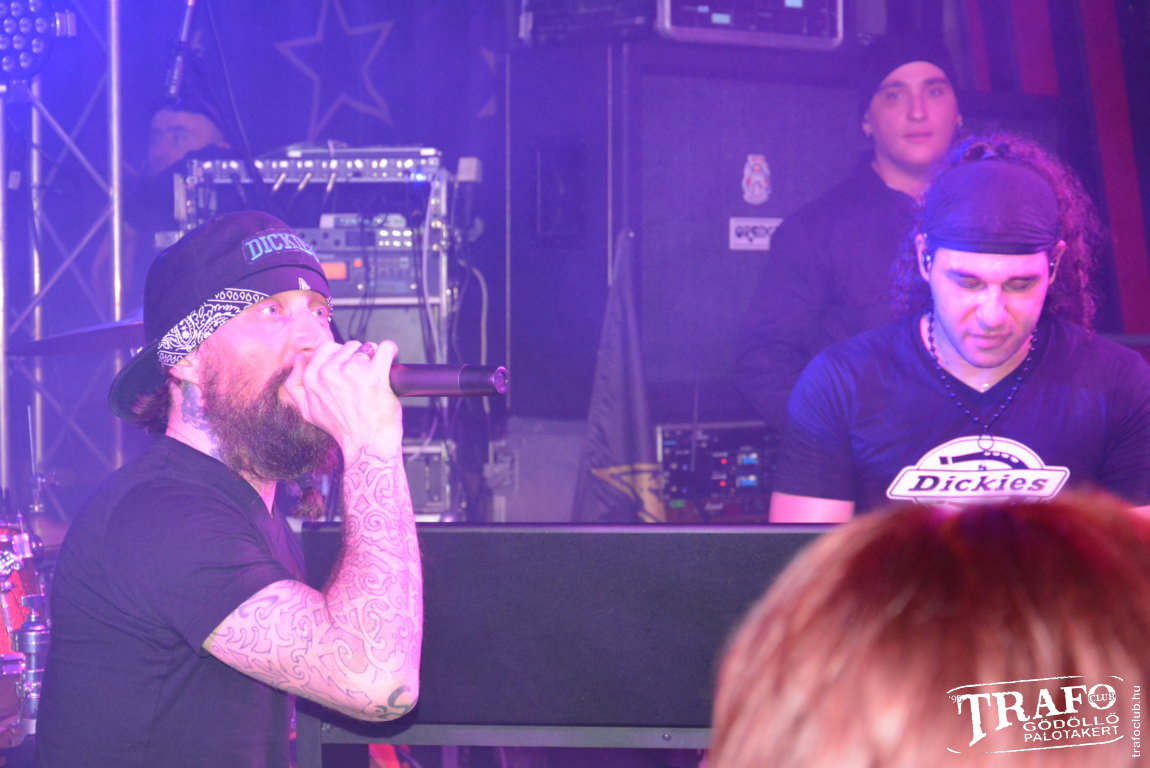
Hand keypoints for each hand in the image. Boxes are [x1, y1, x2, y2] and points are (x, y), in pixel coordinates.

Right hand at [283, 339, 403, 456]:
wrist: (367, 444)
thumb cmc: (342, 429)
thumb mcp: (308, 412)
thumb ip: (295, 385)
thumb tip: (298, 358)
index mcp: (312, 378)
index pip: (326, 347)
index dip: (340, 357)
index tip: (348, 369)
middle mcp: (329, 372)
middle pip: (347, 345)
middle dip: (357, 356)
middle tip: (363, 375)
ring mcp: (352, 371)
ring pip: (367, 347)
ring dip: (373, 357)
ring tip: (375, 376)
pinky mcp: (375, 374)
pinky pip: (386, 348)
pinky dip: (390, 352)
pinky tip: (389, 363)